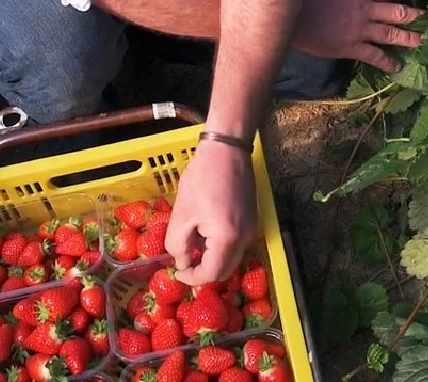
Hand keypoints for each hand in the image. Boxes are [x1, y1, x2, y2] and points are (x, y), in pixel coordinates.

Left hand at [165, 139, 256, 284]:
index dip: (192, 278)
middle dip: (203, 272)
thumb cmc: (202, 178)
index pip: (212, 274)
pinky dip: (219, 247)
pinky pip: (235, 244)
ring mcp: (251, 229)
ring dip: (211, 259)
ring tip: (191, 244)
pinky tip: (204, 232)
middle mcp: (245, 238)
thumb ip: (178, 245)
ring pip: (230, 258)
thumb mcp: (182, 214)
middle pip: (225, 270)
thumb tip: (182, 262)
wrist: (226, 149)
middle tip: (183, 262)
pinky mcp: (251, 220)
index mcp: (227, 238)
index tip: (176, 271)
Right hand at [295, 0, 425, 72]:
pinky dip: (387, 62)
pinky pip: (374, 55)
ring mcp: (360, 29)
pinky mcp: (352, 46)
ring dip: (410, 38)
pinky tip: (397, 67)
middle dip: (417, 15)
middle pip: (398, 11)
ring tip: (423, 41)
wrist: (295, 16)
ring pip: (391, 34)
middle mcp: (366, 9)